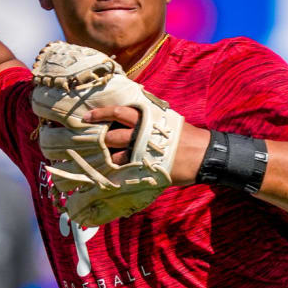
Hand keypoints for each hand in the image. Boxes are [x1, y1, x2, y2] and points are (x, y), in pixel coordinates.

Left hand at [82, 106, 208, 185]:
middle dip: (98, 140)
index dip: (100, 114)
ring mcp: (142, 152)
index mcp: (146, 118)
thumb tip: (133, 115)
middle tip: (86, 142)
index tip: (86, 117)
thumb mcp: (167, 118)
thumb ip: (149, 117)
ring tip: (97, 160)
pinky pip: (125, 171)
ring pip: (114, 155)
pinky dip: (116, 172)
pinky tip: (107, 174)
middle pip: (111, 136)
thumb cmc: (185, 135)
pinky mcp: (146, 168)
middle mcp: (140, 133)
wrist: (202, 154)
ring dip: (105, 158)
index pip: (117, 112)